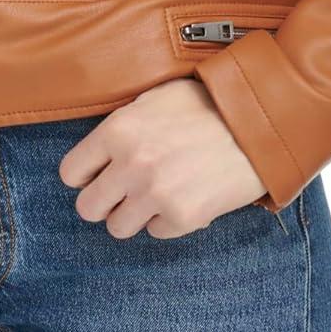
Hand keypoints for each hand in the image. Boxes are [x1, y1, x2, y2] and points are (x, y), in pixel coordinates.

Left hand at [59, 77, 267, 238]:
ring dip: (134, 214)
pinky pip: (156, 232)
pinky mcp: (183, 217)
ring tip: (156, 195)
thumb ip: (123, 125)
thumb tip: (100, 152)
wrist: (260, 122)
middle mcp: (131, 164)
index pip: (71, 172)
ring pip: (117, 227)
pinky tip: (184, 196)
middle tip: (123, 192)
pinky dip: (167, 220)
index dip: (85, 175)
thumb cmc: (208, 105)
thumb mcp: (155, 99)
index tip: (98, 175)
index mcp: (118, 130)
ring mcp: (156, 194)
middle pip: (88, 207)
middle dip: (104, 201)